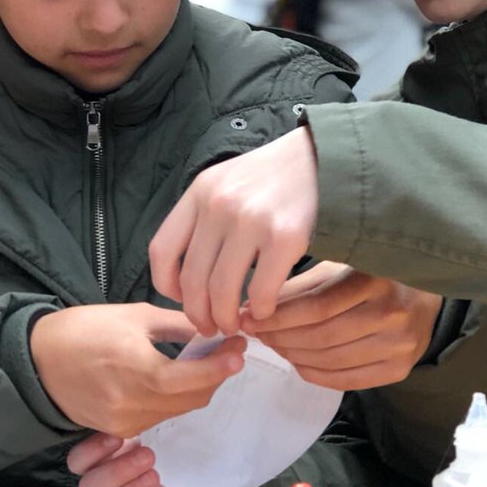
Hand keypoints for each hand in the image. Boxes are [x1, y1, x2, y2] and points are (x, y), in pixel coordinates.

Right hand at [30, 303, 245, 436]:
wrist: (37, 361)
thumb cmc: (85, 329)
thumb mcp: (135, 316)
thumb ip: (179, 326)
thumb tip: (216, 327)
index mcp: (139, 370)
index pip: (195, 378)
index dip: (223, 365)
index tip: (240, 346)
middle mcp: (134, 403)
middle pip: (194, 399)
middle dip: (216, 376)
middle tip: (228, 351)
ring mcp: (126, 421)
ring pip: (179, 409)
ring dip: (197, 388)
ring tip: (204, 362)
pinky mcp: (118, 429)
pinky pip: (159, 416)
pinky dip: (174, 398)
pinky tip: (175, 378)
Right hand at [67, 433, 224, 486]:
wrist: (219, 478)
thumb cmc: (188, 451)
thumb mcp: (171, 429)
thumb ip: (151, 419)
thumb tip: (146, 393)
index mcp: (112, 461)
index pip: (78, 462)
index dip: (89, 451)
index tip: (118, 437)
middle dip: (116, 471)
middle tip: (149, 455)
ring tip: (156, 475)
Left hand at [150, 128, 318, 336]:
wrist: (324, 159)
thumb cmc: (274, 177)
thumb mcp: (227, 182)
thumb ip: (204, 217)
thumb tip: (187, 275)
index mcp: (200, 192)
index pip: (161, 251)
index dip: (166, 285)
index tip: (182, 299)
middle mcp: (219, 205)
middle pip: (191, 279)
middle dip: (198, 314)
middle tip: (211, 327)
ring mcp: (251, 221)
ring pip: (222, 292)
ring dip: (226, 318)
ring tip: (235, 325)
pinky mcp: (285, 237)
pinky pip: (262, 291)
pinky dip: (261, 310)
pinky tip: (265, 310)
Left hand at [242, 261, 441, 389]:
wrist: (426, 295)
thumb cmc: (372, 274)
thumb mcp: (339, 266)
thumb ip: (300, 286)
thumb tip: (253, 308)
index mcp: (375, 278)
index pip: (315, 307)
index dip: (276, 317)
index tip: (247, 317)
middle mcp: (392, 313)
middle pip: (320, 336)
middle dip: (278, 337)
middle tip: (254, 333)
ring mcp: (399, 345)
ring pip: (329, 360)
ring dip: (291, 355)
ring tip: (273, 345)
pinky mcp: (400, 369)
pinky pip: (345, 380)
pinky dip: (313, 373)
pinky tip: (297, 361)